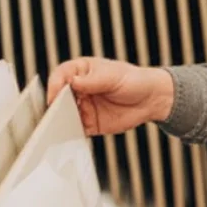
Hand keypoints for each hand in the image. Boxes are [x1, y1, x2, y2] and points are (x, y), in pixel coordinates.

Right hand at [46, 57, 173, 136]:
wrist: (151, 99)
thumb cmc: (133, 80)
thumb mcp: (113, 76)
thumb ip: (92, 80)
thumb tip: (73, 81)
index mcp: (82, 71)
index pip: (62, 75)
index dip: (55, 85)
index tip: (55, 95)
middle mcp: (79, 89)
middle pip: (59, 96)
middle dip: (55, 105)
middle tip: (55, 113)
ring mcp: (83, 107)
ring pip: (64, 114)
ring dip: (60, 121)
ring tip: (61, 126)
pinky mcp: (90, 124)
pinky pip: (75, 129)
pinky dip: (70, 133)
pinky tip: (70, 135)